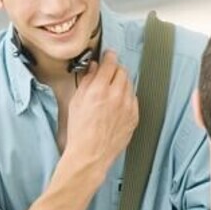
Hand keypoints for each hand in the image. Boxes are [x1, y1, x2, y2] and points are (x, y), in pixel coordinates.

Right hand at [65, 51, 137, 172]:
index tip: (108, 55)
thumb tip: (93, 69)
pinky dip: (126, 97)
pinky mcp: (134, 116)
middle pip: (122, 71)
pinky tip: (116, 105)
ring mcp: (128, 106)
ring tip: (111, 91)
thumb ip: (86, 82)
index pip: (110, 63)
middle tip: (108, 73)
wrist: (91, 154)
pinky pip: (133, 99)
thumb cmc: (80, 131)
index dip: (109, 56)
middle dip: (115, 70)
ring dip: (121, 83)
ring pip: (129, 84)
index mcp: (99, 89)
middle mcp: (116, 95)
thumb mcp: (76, 102)